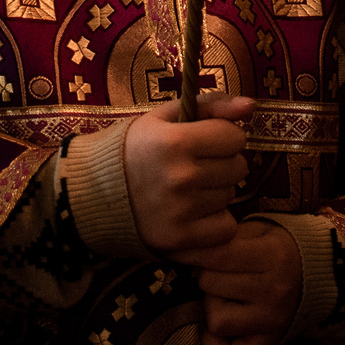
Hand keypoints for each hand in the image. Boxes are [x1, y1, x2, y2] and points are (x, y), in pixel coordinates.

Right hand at [123, 94, 251, 255]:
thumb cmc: (133, 148)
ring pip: (231, 196)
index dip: (224, 136)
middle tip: (196, 165)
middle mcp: (181, 177)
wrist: (93, 192)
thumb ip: (211, 106)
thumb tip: (251, 105)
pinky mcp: (180, 239)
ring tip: (189, 188)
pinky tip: (194, 212)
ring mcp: (181, 211)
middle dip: (222, 163)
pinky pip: (226, 228)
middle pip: (237, 167)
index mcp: (175, 142)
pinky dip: (216, 221)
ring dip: (217, 191)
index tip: (206, 140)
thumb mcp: (164, 117)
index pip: (234, 137)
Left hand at [185, 218, 301, 344]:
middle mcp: (274, 290)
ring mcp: (271, 320)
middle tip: (216, 273)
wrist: (313, 275)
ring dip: (212, 306)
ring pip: (216, 320)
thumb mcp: (257, 231)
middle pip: (210, 285)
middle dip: (205, 276)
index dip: (192, 252)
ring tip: (225, 296)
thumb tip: (189, 257)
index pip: (218, 255)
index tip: (180, 251)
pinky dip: (218, 339)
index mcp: (273, 256)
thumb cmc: (275, 248)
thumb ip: (225, 240)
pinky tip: (225, 320)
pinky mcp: (267, 342)